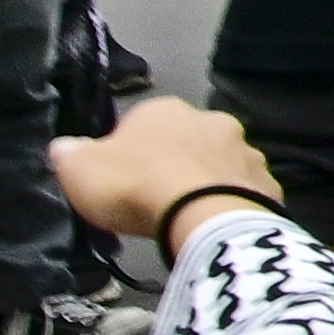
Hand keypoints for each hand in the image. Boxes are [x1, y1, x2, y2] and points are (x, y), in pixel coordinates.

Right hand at [53, 95, 276, 253]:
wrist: (203, 214)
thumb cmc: (135, 186)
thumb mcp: (80, 169)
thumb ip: (71, 154)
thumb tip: (65, 146)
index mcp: (164, 109)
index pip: (142, 124)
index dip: (130, 154)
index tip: (123, 180)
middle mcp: (211, 120)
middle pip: (186, 141)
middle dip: (174, 164)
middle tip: (156, 199)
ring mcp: (245, 150)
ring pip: (220, 164)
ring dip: (208, 182)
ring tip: (188, 215)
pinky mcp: (267, 182)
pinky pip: (245, 191)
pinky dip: (233, 203)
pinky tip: (217, 224)